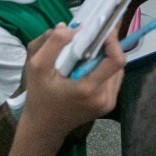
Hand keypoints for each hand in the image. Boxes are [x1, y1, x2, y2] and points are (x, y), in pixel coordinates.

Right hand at [21, 24, 124, 139]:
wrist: (43, 129)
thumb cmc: (39, 98)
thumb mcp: (37, 68)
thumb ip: (53, 45)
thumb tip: (71, 27)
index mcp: (90, 89)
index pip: (116, 60)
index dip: (113, 41)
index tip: (102, 28)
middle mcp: (105, 98)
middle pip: (118, 63)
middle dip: (108, 46)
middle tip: (94, 35)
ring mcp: (108, 103)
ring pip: (117, 70)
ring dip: (106, 57)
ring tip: (89, 50)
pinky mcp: (108, 105)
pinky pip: (113, 79)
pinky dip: (105, 68)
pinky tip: (89, 65)